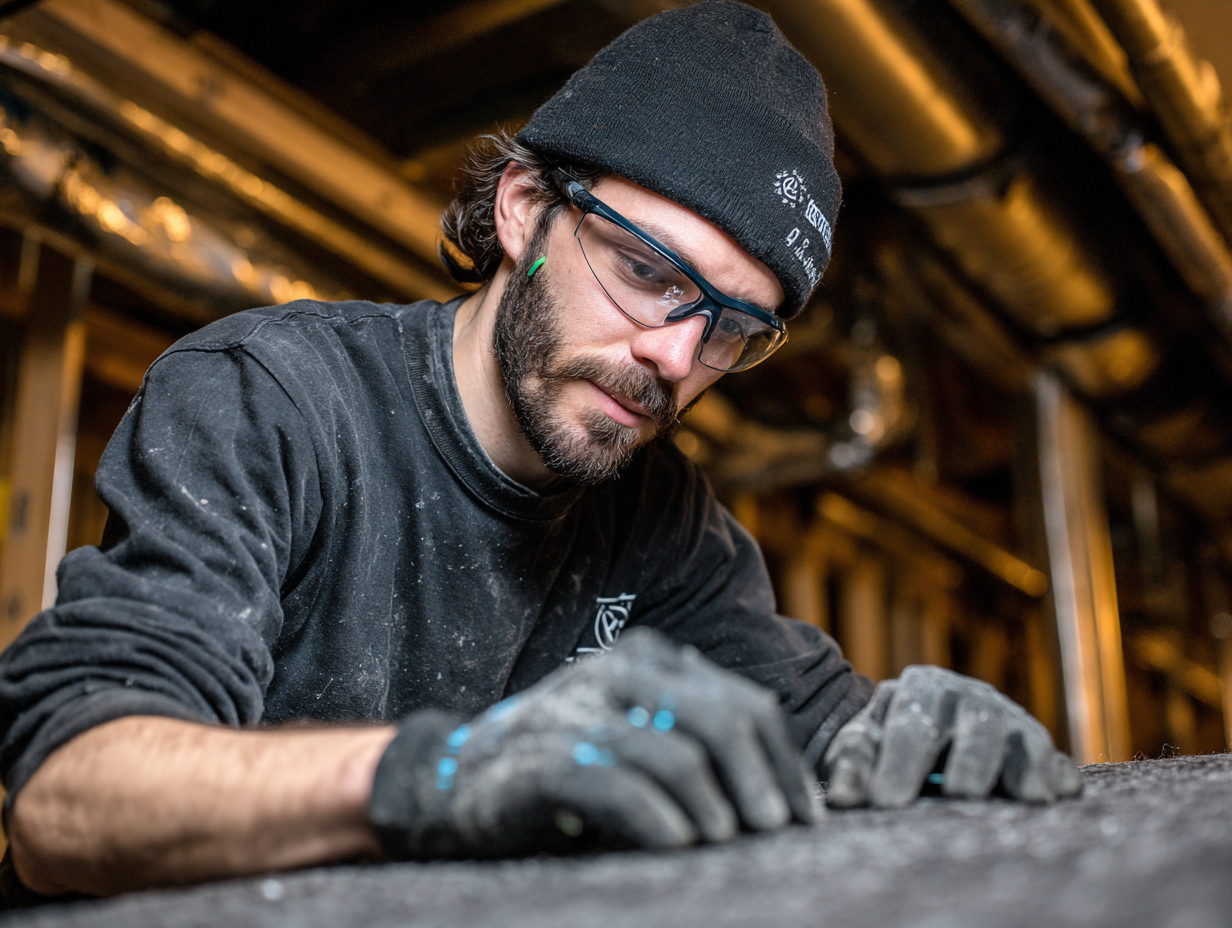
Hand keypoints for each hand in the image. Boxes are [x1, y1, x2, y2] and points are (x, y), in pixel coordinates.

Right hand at [368, 628, 819, 858]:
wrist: (452, 777)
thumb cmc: (562, 760)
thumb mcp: (632, 730)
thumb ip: (692, 735)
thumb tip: (785, 789)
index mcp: (649, 659)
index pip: (746, 701)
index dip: (786, 759)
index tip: (808, 811)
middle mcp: (618, 673)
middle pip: (724, 719)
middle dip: (763, 780)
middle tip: (777, 829)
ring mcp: (580, 713)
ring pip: (679, 755)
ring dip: (717, 809)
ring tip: (726, 841)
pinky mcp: (546, 760)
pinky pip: (621, 788)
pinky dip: (660, 821)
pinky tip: (678, 843)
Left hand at [823, 665, 1081, 807]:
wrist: (919, 741)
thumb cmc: (886, 747)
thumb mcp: (863, 747)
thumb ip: (852, 764)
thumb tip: (846, 797)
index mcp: (921, 688)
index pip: (912, 722)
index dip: (900, 762)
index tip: (887, 801)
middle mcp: (969, 697)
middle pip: (977, 722)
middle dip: (970, 760)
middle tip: (961, 796)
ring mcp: (1008, 719)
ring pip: (1024, 736)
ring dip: (1024, 766)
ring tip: (1025, 798)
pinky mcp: (1037, 748)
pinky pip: (1055, 760)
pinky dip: (1057, 776)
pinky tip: (1054, 796)